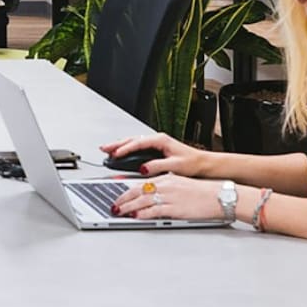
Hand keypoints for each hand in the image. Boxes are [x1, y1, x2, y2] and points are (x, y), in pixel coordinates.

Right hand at [99, 131, 214, 177]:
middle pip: (132, 139)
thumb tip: (142, 168)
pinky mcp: (156, 148)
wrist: (202, 163)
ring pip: (133, 141)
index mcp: (161, 140)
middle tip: (104, 149)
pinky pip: (137, 146)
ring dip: (120, 145)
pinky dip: (127, 148)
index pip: (138, 143)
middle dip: (117, 144)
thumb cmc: (191, 163)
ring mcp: (156, 142)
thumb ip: (157, 166)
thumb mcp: (175, 165)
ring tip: (108, 150)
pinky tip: (121, 152)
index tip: (115, 154)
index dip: (125, 148)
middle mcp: (157, 139)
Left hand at [115, 175, 225, 220]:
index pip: (141, 183)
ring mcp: (170, 197)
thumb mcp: (180, 185)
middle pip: (138, 191)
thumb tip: (151, 195)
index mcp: (166, 179)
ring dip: (128, 207)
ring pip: (142, 201)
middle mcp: (166, 186)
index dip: (127, 191)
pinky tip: (136, 217)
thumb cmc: (202, 192)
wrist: (218, 196)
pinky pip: (154, 211)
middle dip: (123, 199)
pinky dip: (143, 214)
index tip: (119, 196)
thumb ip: (165, 189)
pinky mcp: (175, 208)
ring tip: (119, 212)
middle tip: (114, 206)